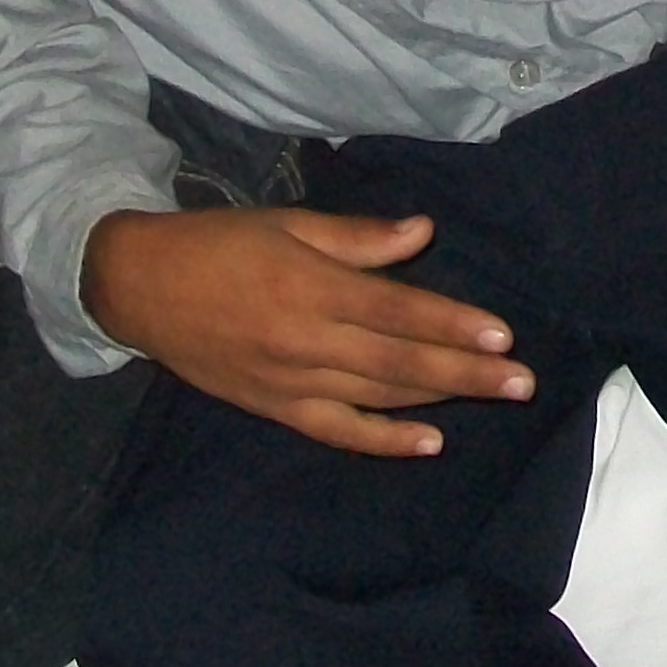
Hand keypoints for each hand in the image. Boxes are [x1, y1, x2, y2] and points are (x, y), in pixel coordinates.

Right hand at [82, 205, 532, 458]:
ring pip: (379, 396)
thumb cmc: (221, 245)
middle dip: (468, 371)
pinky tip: (428, 443)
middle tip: (523, 380)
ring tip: (494, 396)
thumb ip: (357, 237)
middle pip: (400, 362)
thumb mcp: (289, 224)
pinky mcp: (276, 408)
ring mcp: (291, 381)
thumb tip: (422, 233)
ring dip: (441, 398)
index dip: (453, 324)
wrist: (142, 288)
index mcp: (312, 286)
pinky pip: (338, 430)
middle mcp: (307, 340)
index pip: (399, 311)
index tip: (503, 334)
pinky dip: (384, 440)